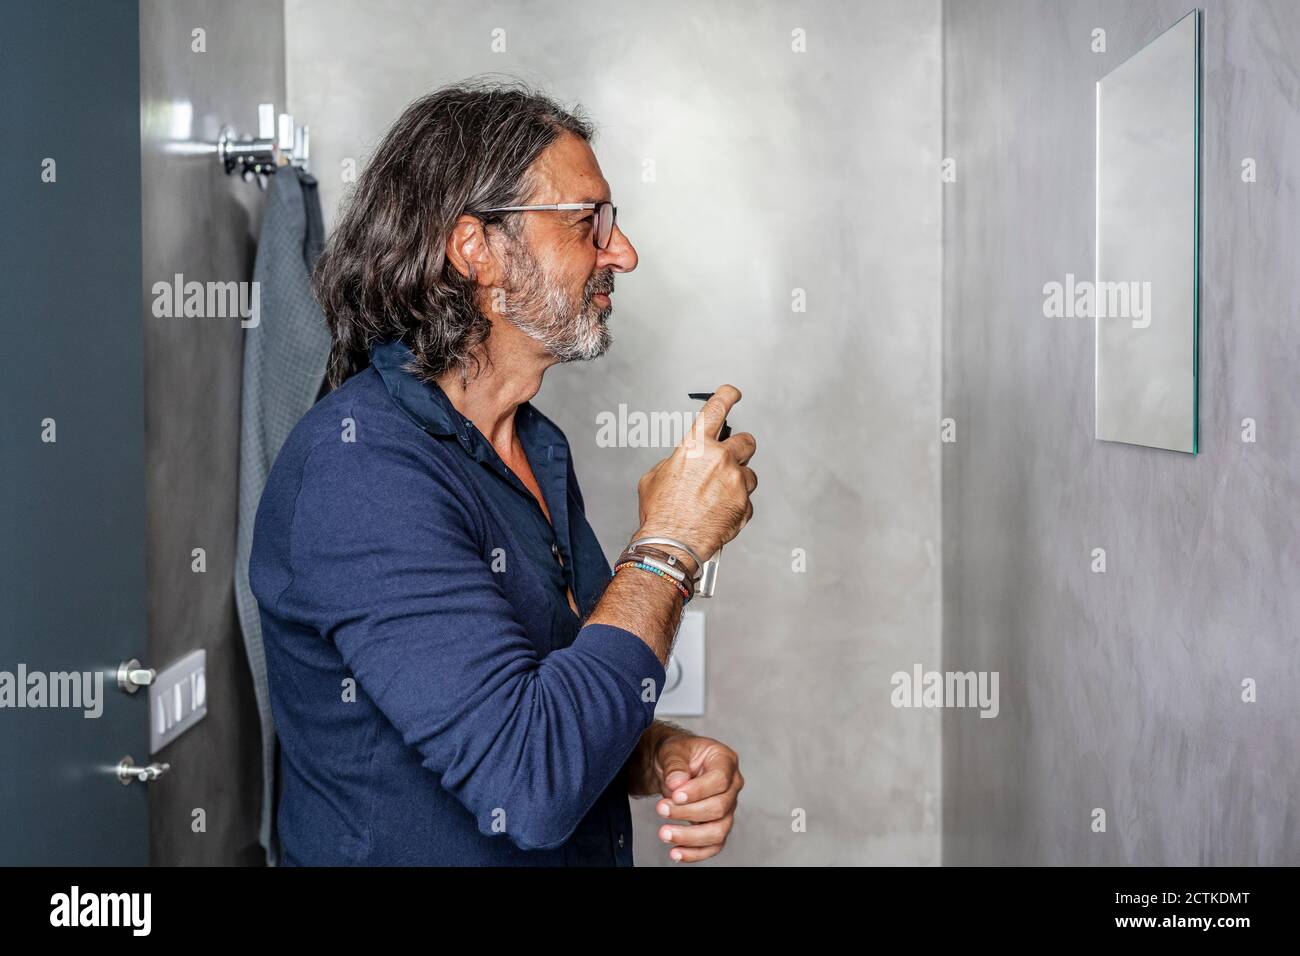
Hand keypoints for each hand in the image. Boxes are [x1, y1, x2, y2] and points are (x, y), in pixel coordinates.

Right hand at [636, 385, 756, 562]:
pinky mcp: (744, 503)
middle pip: (746, 441)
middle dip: (740, 448)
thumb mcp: (655, 477)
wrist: (671, 544)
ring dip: (737, 482)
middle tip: (730, 459)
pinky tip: (718, 514)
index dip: (727, 396)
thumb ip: (677, 462)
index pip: (716, 409)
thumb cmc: (661, 513)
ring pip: (749, 473)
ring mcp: (736, 481)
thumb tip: (686, 463)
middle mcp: (720, 459)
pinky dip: (736, 506)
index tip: (732, 393)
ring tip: (717, 498)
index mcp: (695, 447)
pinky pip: (746, 500)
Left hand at [652, 733, 743, 862]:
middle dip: (687, 812)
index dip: (698, 791)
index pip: (720, 780)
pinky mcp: (718, 825)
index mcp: (725, 761)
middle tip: (661, 808)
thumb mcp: (671, 750)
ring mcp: (728, 808)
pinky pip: (713, 846)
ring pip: (718, 831)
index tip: (675, 795)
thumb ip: (675, 764)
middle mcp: (732, 786)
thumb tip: (677, 784)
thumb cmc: (676, 754)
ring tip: (664, 834)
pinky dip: (695, 853)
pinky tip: (675, 852)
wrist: (672, 768)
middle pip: (719, 807)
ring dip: (690, 837)